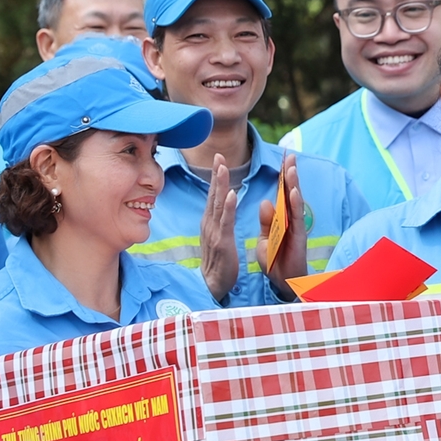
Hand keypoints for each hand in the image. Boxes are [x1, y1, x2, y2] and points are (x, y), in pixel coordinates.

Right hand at [199, 154, 238, 301]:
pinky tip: (231, 194)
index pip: (213, 196)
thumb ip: (219, 221)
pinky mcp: (222, 242)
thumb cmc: (218, 263)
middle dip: (216, 174)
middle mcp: (209, 224)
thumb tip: (220, 207)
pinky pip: (225, 222)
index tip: (219, 160)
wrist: (212, 285)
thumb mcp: (217, 237)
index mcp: (210, 223)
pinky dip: (227, 207)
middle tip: (218, 155)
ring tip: (223, 167)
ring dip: (220, 184)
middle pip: (213, 195)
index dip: (216, 178)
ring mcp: (214, 232)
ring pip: (217, 204)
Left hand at [260, 155, 307, 292]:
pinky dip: (295, 204)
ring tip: (291, 167)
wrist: (281, 283)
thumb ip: (267, 221)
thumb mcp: (267, 239)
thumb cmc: (275, 262)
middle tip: (290, 155)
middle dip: (290, 174)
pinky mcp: (298, 237)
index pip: (280, 194)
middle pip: (290, 193)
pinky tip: (293, 191)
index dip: (280, 178)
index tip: (281, 160)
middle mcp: (290, 220)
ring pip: (295, 202)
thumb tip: (266, 201)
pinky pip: (296, 218)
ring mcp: (296, 228)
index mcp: (280, 219)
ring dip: (293, 184)